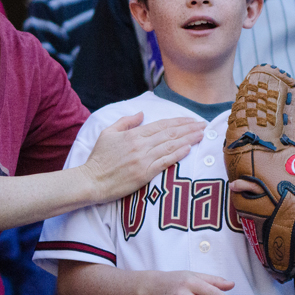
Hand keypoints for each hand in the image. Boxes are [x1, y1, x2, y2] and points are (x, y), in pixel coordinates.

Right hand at [81, 113, 204, 203]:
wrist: (91, 181)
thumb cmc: (98, 158)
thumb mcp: (108, 133)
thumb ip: (126, 121)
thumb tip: (142, 113)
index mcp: (133, 135)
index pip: (161, 125)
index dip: (178, 121)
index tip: (191, 119)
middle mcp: (140, 145)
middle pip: (170, 134)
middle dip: (189, 128)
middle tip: (204, 125)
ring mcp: (143, 160)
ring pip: (171, 146)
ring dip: (188, 139)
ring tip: (201, 135)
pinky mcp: (144, 174)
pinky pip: (165, 162)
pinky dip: (178, 154)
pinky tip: (189, 149)